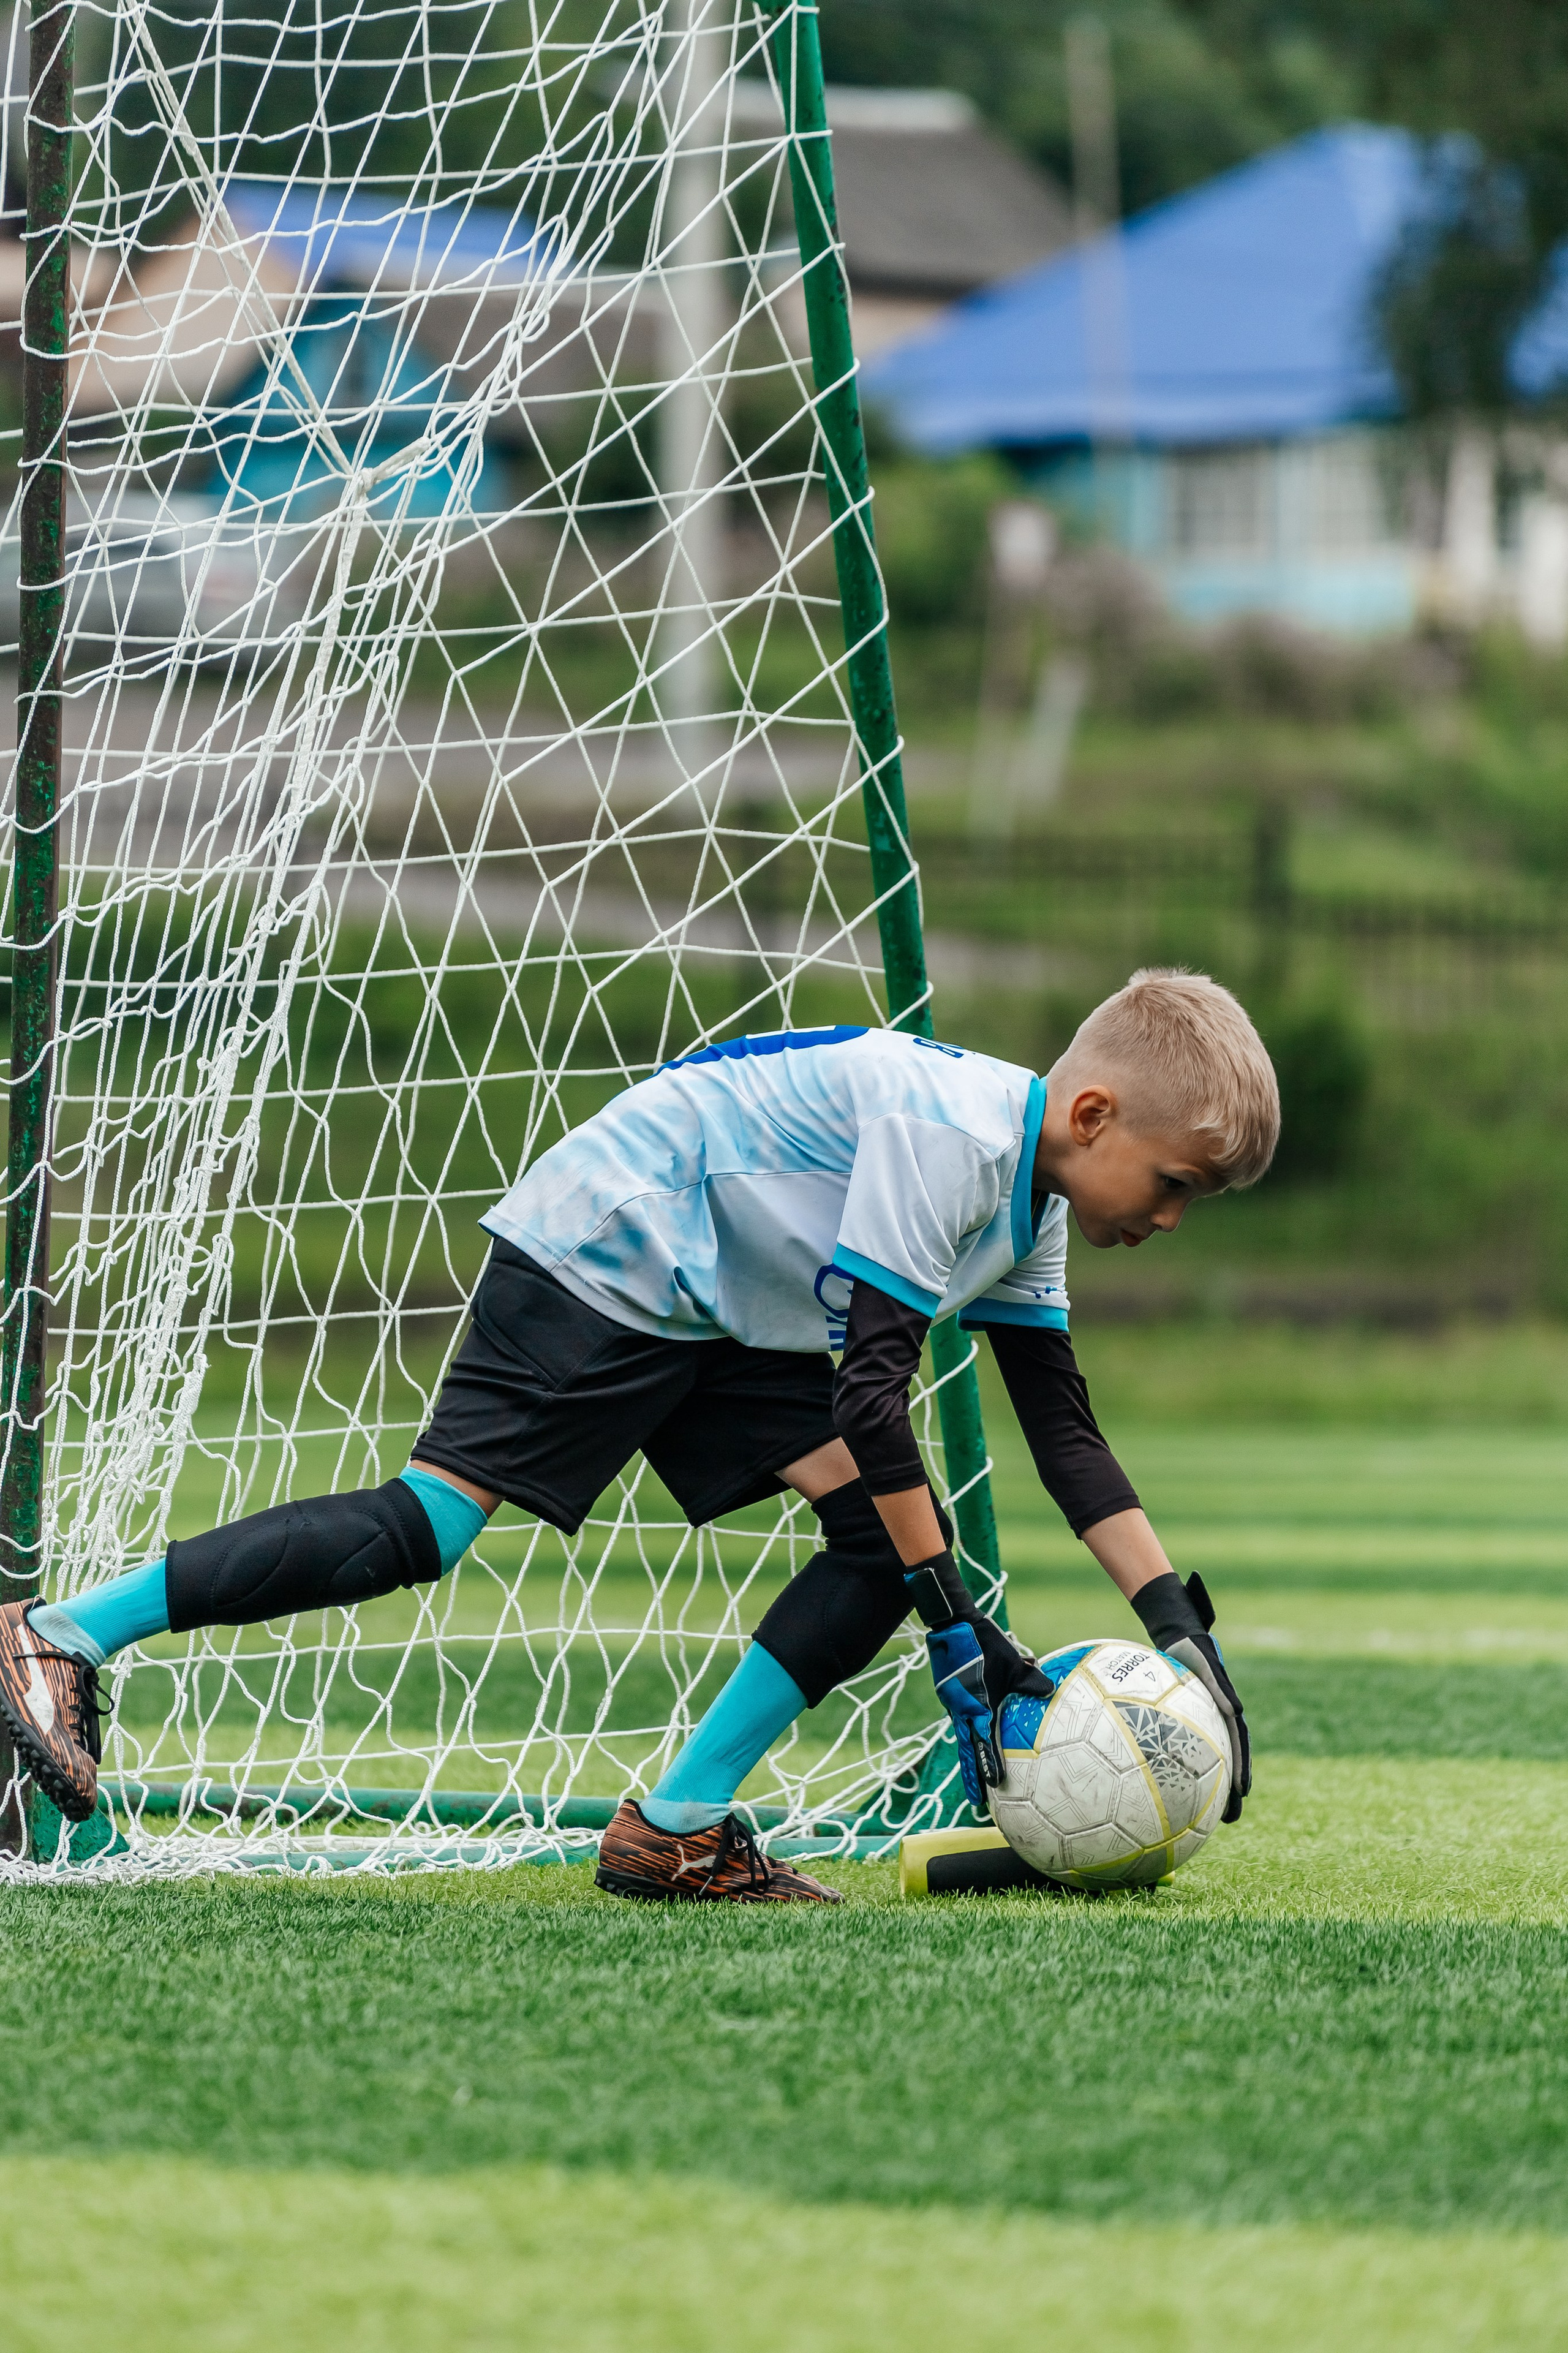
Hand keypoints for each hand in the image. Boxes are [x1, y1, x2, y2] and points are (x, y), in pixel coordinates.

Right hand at [926, 1612, 1053, 1815]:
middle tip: (977, 1800)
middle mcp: (962, 1710)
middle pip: (966, 1749)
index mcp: (975, 1706)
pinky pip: (964, 1718)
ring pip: (964, 1735)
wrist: (952, 1624)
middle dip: (972, 1774)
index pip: (982, 1743)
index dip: (988, 1764)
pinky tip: (980, 1731)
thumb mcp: (1011, 1661)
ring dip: (970, 1756)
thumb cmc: (982, 1642)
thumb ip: (1029, 1679)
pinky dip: (970, 1732)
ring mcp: (955, 1704)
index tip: (994, 1786)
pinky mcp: (953, 1695)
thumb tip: (1051, 1692)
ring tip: (977, 1777)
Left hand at [1130, 1570, 1249, 1821]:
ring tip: (1208, 1816)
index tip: (1244, 1793)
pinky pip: (1185, 1750)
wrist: (1177, 1637)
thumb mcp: (1207, 1664)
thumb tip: (1239, 1711)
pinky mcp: (1185, 1723)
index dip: (1242, 1769)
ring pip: (1208, 1760)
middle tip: (1231, 1818)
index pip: (1238, 1745)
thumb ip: (1221, 1687)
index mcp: (1226, 1710)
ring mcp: (1203, 1723)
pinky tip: (1171, 1789)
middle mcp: (1217, 1720)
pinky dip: (1186, 1770)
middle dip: (1231, 1790)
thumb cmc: (1192, 1649)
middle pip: (1227, 1760)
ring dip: (1211, 1787)